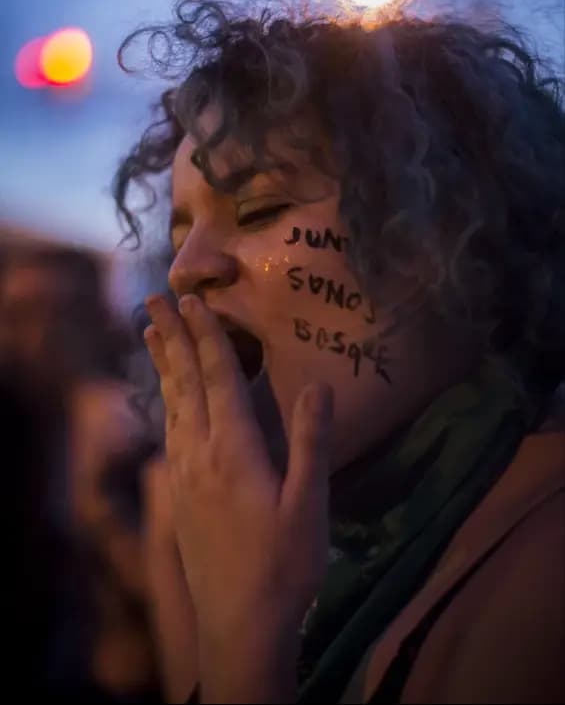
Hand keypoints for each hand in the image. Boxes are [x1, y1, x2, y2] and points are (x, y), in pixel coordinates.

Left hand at [144, 293, 332, 699]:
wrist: (240, 624)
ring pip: (171, 406)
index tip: (193, 301)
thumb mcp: (309, 505)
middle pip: (184, 384)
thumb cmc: (284, 564)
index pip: (217, 380)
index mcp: (232, 450)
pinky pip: (170, 432)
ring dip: (164, 366)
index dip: (206, 337)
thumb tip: (317, 384)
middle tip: (154, 301)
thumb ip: (311, 442)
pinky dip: (167, 401)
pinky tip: (167, 400)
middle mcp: (199, 454)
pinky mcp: (179, 496)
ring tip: (152, 335)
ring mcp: (184, 475)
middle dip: (172, 338)